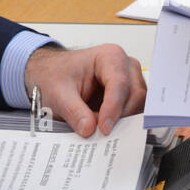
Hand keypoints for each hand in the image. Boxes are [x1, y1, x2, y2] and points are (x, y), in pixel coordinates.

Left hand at [24, 44, 145, 137]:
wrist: (52, 75)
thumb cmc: (56, 75)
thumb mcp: (57, 93)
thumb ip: (73, 111)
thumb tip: (89, 129)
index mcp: (109, 56)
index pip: (119, 84)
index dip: (113, 108)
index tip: (104, 128)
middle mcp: (124, 67)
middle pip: (134, 96)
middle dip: (119, 116)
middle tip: (99, 132)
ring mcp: (129, 82)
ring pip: (137, 106)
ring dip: (120, 121)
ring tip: (98, 129)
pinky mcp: (128, 97)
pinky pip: (132, 113)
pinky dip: (120, 123)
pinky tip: (104, 128)